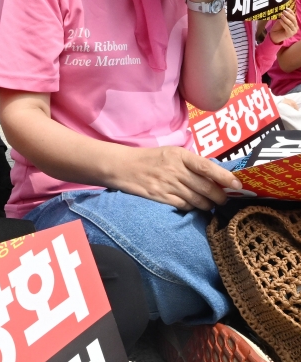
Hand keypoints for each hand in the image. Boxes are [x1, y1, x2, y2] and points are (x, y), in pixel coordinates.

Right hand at [115, 145, 241, 211]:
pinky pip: (184, 206)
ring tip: (211, 205)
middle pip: (206, 187)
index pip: (207, 167)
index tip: (238, 185)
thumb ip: (192, 163)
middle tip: (225, 200)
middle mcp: (176, 170)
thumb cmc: (151, 159)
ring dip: (208, 205)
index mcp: (181, 155)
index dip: (224, 177)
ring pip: (198, 200)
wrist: (123, 167)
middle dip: (220, 197)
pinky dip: (192, 208)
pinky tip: (193, 206)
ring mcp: (168, 184)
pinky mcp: (161, 197)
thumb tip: (216, 176)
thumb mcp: (172, 153)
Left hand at [269, 8, 297, 43]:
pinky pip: (287, 28)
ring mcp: (294, 31)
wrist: (273, 35)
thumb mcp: (281, 20)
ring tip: (281, 15)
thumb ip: (284, 16)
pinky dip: (284, 23)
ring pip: (291, 23)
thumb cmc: (277, 27)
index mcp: (294, 23)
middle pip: (293, 19)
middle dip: (288, 15)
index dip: (291, 12)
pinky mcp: (290, 34)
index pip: (294, 16)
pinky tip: (280, 20)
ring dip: (286, 19)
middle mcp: (296, 27)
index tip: (286, 8)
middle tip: (283, 11)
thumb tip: (284, 10)